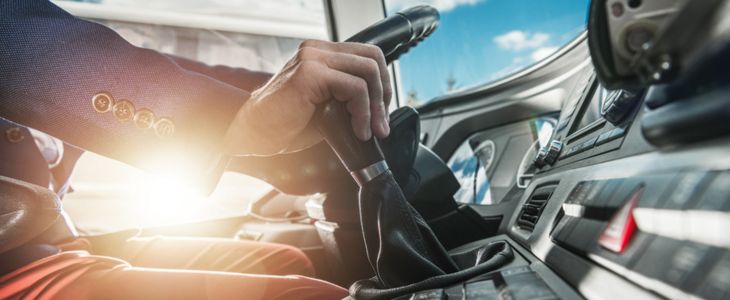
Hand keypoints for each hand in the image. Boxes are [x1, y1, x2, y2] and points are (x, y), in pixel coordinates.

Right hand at [224, 40, 391, 155]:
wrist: (254, 134)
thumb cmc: (284, 125)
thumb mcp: (326, 107)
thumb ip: (349, 99)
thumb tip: (378, 110)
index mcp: (320, 54)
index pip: (367, 55)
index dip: (381, 84)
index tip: (380, 113)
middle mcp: (317, 50)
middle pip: (373, 59)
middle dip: (383, 95)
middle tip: (380, 125)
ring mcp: (313, 58)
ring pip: (368, 71)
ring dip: (375, 107)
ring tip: (369, 131)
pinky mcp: (310, 73)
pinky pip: (355, 87)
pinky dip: (363, 112)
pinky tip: (358, 130)